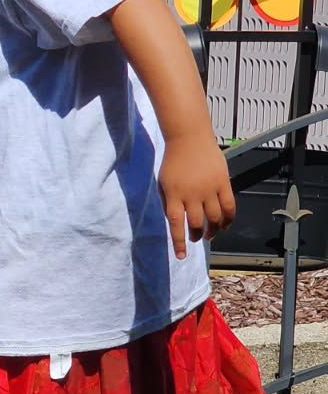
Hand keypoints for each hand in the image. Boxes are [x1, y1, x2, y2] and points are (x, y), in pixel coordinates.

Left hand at [157, 132, 234, 257]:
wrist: (188, 138)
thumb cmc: (173, 160)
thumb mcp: (163, 182)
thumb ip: (167, 202)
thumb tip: (174, 221)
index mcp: (173, 196)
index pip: (175, 225)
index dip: (178, 242)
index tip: (181, 256)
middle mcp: (191, 195)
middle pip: (197, 223)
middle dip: (196, 235)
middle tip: (197, 238)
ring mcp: (208, 189)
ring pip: (215, 218)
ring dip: (214, 229)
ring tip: (211, 233)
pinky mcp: (222, 183)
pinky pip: (229, 206)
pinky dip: (229, 218)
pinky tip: (226, 224)